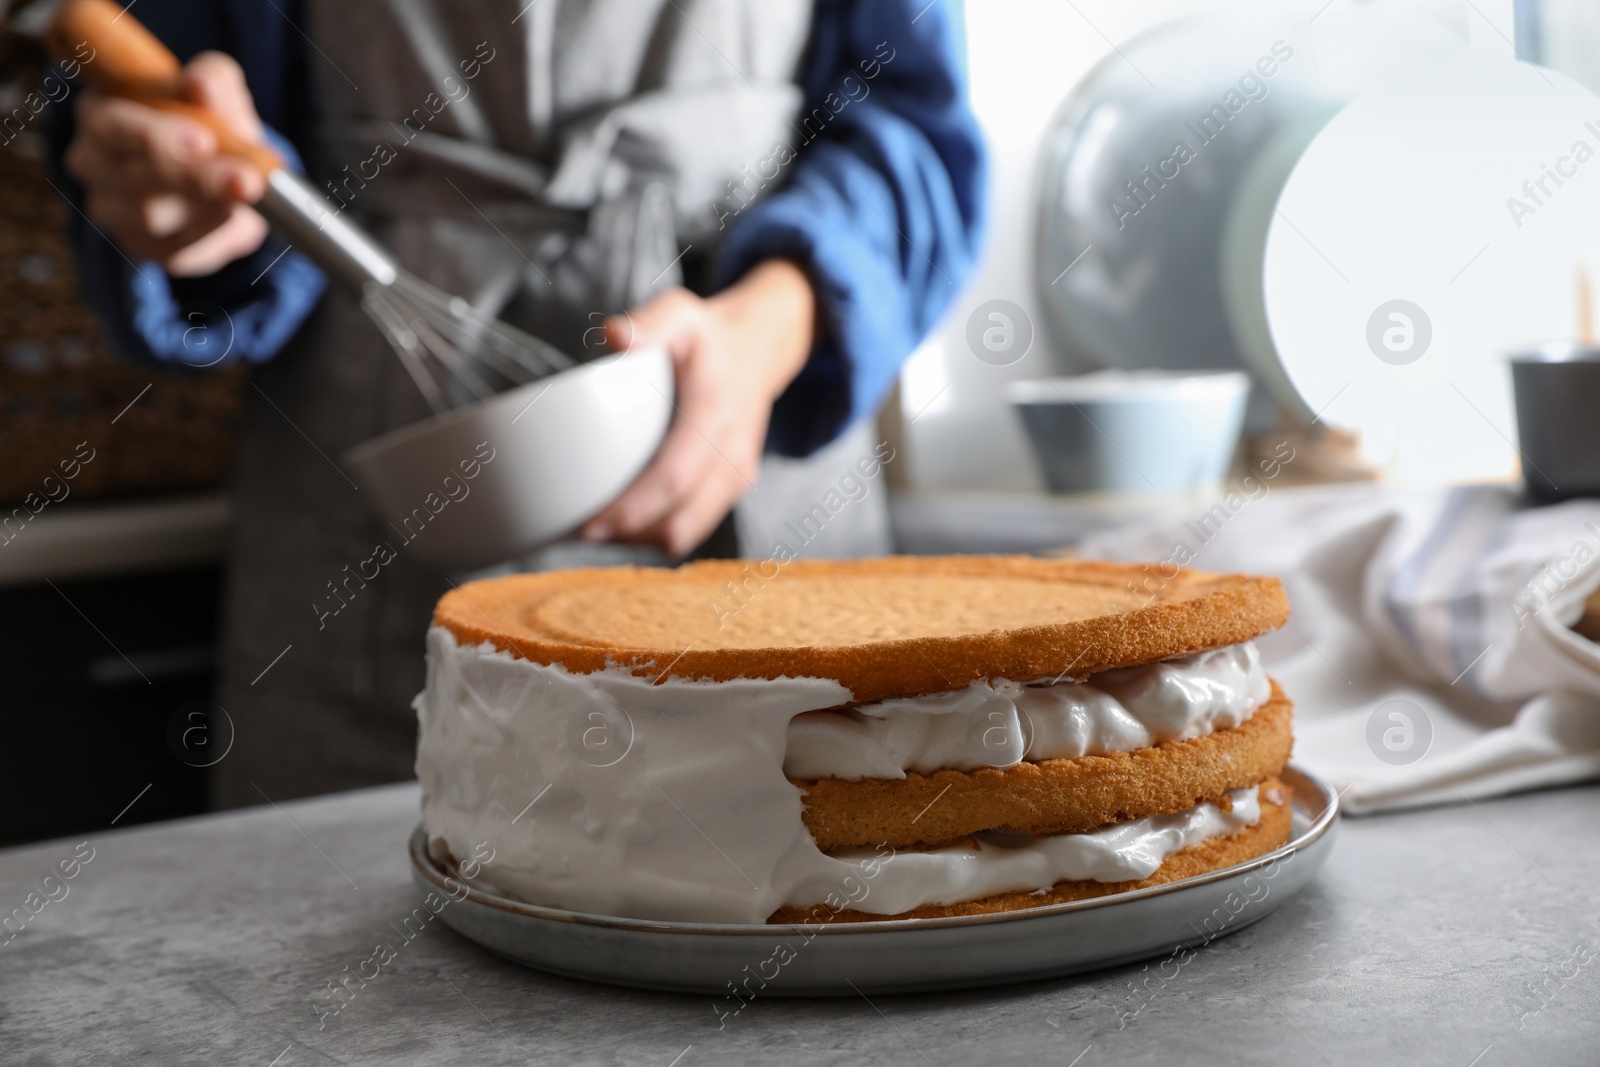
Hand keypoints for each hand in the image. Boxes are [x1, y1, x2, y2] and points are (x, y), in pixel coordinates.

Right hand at [65, 51, 269, 275]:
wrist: (227, 171)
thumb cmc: (210, 122)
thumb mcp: (218, 91)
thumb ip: (211, 82)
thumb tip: (199, 84)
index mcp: (102, 114)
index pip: (113, 126)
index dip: (155, 136)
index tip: (203, 141)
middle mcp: (94, 163)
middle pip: (135, 179)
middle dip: (196, 180)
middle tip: (245, 180)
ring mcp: (112, 210)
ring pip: (152, 219)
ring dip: (208, 207)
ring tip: (247, 191)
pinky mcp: (141, 246)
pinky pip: (175, 248)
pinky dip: (212, 231)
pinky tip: (234, 214)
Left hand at [580, 259, 816, 555]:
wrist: (758, 349)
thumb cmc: (709, 336)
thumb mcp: (681, 313)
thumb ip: (651, 324)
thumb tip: (615, 336)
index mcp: (715, 414)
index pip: (674, 477)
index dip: (632, 509)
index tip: (591, 522)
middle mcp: (732, 453)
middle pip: (679, 521)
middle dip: (627, 535)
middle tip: (581, 529)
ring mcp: (736, 475)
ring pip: (685, 533)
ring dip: (640, 538)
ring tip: (600, 525)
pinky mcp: (731, 488)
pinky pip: (692, 526)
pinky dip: (656, 531)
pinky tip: (626, 520)